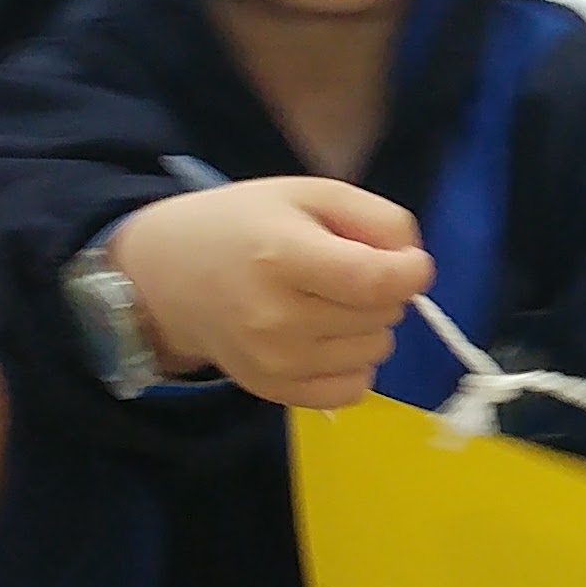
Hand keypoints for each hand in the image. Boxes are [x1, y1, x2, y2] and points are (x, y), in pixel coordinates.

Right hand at [109, 179, 433, 410]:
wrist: (169, 276)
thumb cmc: (246, 225)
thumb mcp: (309, 194)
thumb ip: (376, 218)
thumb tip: (416, 265)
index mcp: (283, 258)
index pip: (377, 282)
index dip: (411, 272)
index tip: (409, 262)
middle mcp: (278, 319)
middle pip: (383, 314)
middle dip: (381, 289)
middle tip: (339, 270)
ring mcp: (276, 363)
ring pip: (377, 350)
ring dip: (367, 325)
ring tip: (324, 300)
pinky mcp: (276, 393)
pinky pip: (356, 387)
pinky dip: (353, 362)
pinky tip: (324, 337)